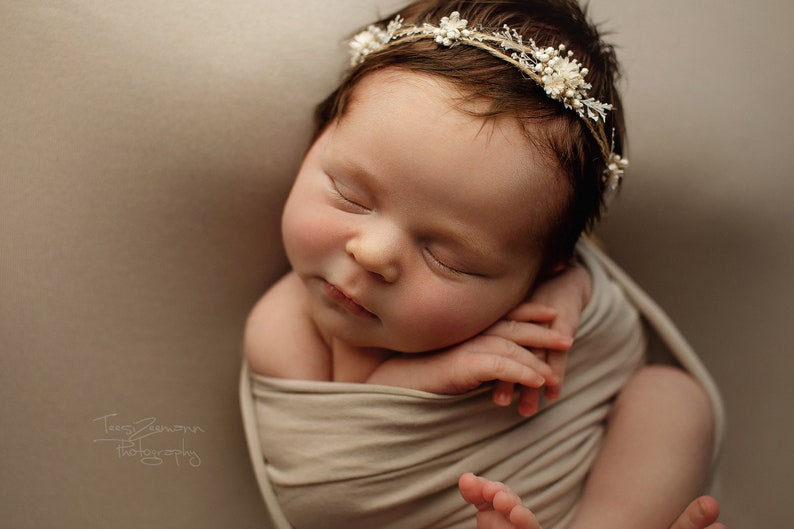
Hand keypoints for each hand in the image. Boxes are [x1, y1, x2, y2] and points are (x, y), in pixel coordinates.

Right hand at [366, 320, 566, 396]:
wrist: (393, 386)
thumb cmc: (420, 377)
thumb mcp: (453, 363)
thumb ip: (474, 357)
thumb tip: (497, 365)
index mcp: (467, 329)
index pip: (504, 315)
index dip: (530, 311)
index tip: (552, 313)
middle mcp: (468, 332)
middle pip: (512, 326)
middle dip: (542, 331)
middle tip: (568, 337)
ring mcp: (465, 346)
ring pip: (511, 346)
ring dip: (538, 357)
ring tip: (559, 369)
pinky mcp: (463, 364)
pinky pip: (500, 366)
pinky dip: (522, 372)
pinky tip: (539, 381)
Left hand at [488, 263, 591, 415]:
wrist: (562, 279)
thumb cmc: (531, 300)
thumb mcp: (510, 311)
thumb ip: (489, 328)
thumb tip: (452, 347)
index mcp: (505, 317)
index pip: (494, 341)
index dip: (488, 362)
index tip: (478, 385)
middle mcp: (522, 320)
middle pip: (514, 351)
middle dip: (508, 380)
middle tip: (499, 403)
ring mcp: (542, 321)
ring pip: (535, 354)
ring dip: (531, 384)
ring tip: (526, 411)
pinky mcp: (562, 322)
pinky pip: (558, 350)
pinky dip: (557, 373)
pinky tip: (553, 396)